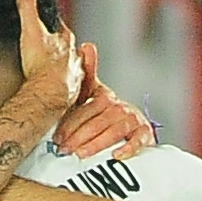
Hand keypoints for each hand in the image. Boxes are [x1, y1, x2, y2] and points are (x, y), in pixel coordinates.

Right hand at [14, 0, 82, 114]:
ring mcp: (74, 77)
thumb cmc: (41, 64)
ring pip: (73, 69)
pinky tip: (61, 92)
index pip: (62, 29)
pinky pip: (70, 89)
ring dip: (67, 68)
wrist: (49, 94)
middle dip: (64, 48)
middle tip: (54, 48)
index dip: (55, 26)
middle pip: (70, 50)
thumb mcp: (31, 30)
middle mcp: (74, 59)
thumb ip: (27, 8)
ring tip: (58, 70)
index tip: (52, 23)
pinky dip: (66, 87)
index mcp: (65, 42)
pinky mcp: (72, 95)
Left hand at [55, 43, 157, 160]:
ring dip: (97, 143)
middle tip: (65, 150)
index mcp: (105, 97)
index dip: (70, 124)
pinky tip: (116, 156)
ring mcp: (133, 120)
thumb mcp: (94, 96)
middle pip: (98, 121)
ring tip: (82, 154)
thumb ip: (86, 75)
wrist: (133, 127)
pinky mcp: (144, 134)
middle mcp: (119, 106)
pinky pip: (138, 140)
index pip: (86, 109)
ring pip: (114, 131)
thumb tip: (86, 45)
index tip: (57, 138)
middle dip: (79, 136)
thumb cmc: (106, 114)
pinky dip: (128, 148)